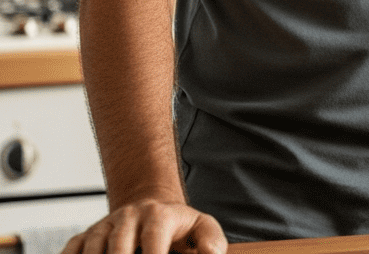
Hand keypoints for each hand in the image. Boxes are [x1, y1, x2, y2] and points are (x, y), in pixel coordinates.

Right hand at [59, 200, 226, 253]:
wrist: (150, 206)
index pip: (153, 240)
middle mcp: (128, 217)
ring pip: (93, 248)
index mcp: (158, 215)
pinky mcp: (86, 235)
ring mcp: (104, 226)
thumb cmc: (176, 225)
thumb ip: (210, 238)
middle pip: (118, 246)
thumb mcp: (200, 226)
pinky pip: (71, 249)